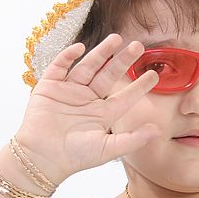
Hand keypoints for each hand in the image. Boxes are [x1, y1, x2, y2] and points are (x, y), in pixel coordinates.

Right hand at [14, 33, 160, 183]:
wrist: (42, 158)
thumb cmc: (74, 157)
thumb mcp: (107, 149)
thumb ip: (132, 140)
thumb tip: (157, 132)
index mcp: (102, 114)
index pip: (125, 96)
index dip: (139, 86)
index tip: (155, 75)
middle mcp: (87, 100)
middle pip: (108, 75)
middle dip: (122, 61)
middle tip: (138, 46)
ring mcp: (68, 92)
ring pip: (87, 67)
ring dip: (101, 52)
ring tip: (116, 39)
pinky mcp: (49, 87)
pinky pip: (59, 67)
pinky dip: (68, 57)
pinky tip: (80, 48)